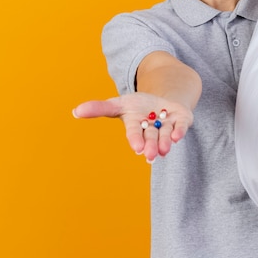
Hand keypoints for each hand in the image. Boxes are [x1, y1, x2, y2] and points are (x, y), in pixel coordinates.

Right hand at [72, 92, 193, 162]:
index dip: (135, 140)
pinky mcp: (182, 120)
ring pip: (166, 135)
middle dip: (150, 145)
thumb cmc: (138, 107)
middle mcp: (152, 130)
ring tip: (163, 150)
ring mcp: (168, 126)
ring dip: (164, 142)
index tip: (137, 148)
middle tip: (150, 155)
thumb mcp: (119, 103)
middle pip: (151, 138)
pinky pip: (182, 126)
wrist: (164, 102)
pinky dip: (179, 131)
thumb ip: (99, 108)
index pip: (134, 134)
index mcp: (136, 126)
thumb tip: (75, 111)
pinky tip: (176, 137)